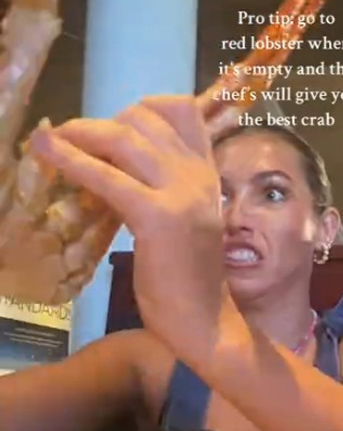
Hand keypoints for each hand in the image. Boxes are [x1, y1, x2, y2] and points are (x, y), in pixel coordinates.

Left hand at [30, 95, 242, 364]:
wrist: (205, 322)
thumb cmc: (188, 278)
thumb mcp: (185, 219)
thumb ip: (164, 187)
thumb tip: (114, 163)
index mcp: (208, 173)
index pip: (182, 110)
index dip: (140, 108)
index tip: (113, 128)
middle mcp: (199, 175)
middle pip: (144, 117)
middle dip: (100, 123)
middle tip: (72, 143)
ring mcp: (183, 194)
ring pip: (124, 137)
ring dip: (79, 133)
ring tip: (50, 143)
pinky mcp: (159, 217)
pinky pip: (107, 177)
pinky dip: (70, 161)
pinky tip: (46, 154)